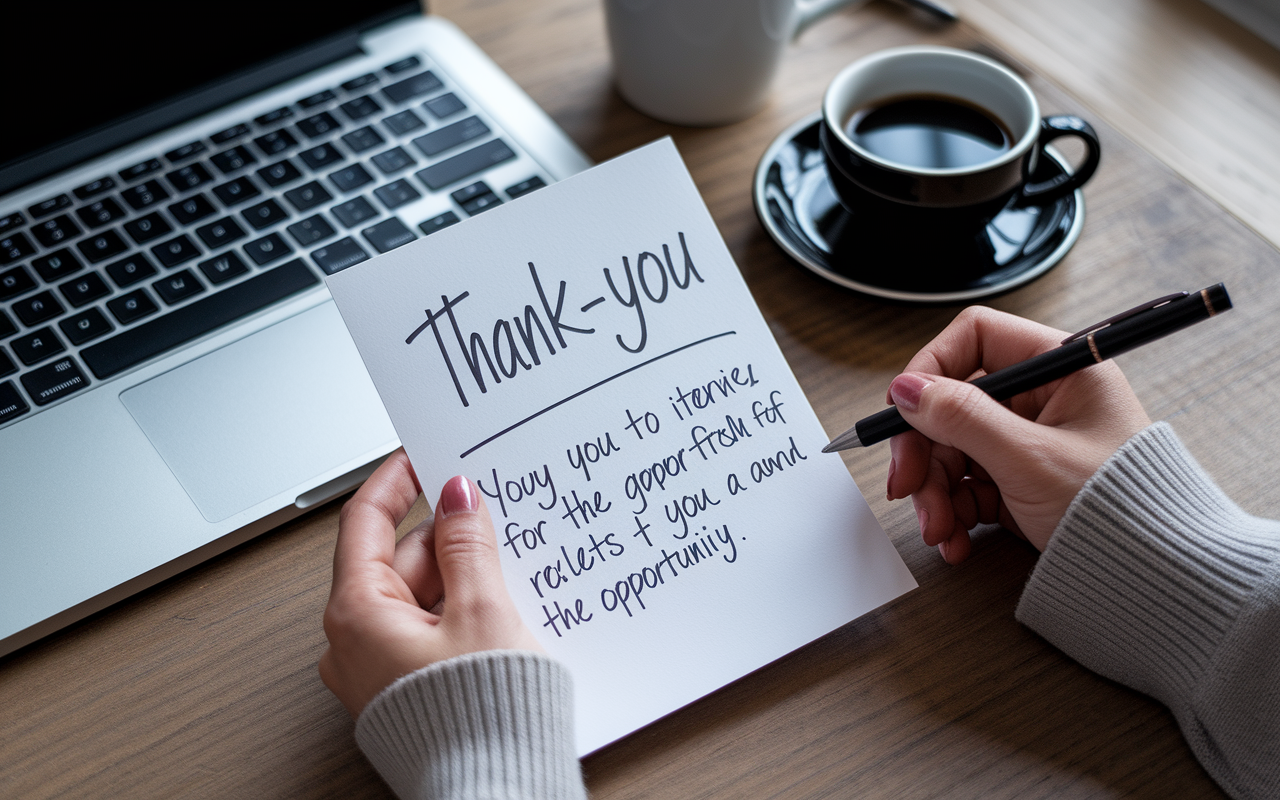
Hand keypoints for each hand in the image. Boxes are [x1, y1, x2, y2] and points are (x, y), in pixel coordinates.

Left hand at [319, 449, 541, 717]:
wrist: (495, 791)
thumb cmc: (477, 719)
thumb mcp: (481, 610)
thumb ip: (468, 543)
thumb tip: (458, 498)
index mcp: (358, 612)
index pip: (367, 521)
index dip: (397, 480)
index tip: (421, 452)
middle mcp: (355, 641)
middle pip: (399, 559)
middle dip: (446, 533)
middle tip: (491, 509)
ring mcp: (379, 669)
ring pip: (419, 596)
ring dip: (459, 574)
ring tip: (508, 566)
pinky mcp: (406, 689)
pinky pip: (428, 630)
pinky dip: (460, 610)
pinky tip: (500, 607)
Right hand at [885, 306, 1150, 563]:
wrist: (1155, 579)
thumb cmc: (1122, 511)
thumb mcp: (1030, 459)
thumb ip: (963, 418)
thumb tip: (907, 389)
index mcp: (1060, 369)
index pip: (976, 339)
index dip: (931, 370)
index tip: (904, 410)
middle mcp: (1043, 398)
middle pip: (953, 403)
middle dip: (924, 451)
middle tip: (905, 486)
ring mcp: (1030, 442)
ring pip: (954, 450)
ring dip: (935, 492)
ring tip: (940, 531)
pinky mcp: (1021, 481)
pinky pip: (969, 486)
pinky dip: (954, 513)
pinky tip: (956, 539)